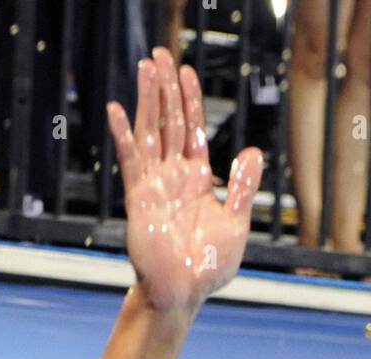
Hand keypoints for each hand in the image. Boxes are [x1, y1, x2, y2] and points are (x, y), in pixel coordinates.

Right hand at [107, 47, 262, 311]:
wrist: (184, 291)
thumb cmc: (208, 264)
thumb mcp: (236, 223)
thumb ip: (242, 187)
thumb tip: (253, 152)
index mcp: (197, 180)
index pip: (192, 131)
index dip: (190, 101)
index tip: (186, 72)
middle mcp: (174, 177)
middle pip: (169, 123)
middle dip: (167, 89)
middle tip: (161, 55)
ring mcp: (155, 185)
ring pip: (150, 133)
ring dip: (148, 101)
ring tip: (145, 68)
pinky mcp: (139, 199)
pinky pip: (131, 161)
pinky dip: (124, 136)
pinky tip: (117, 111)